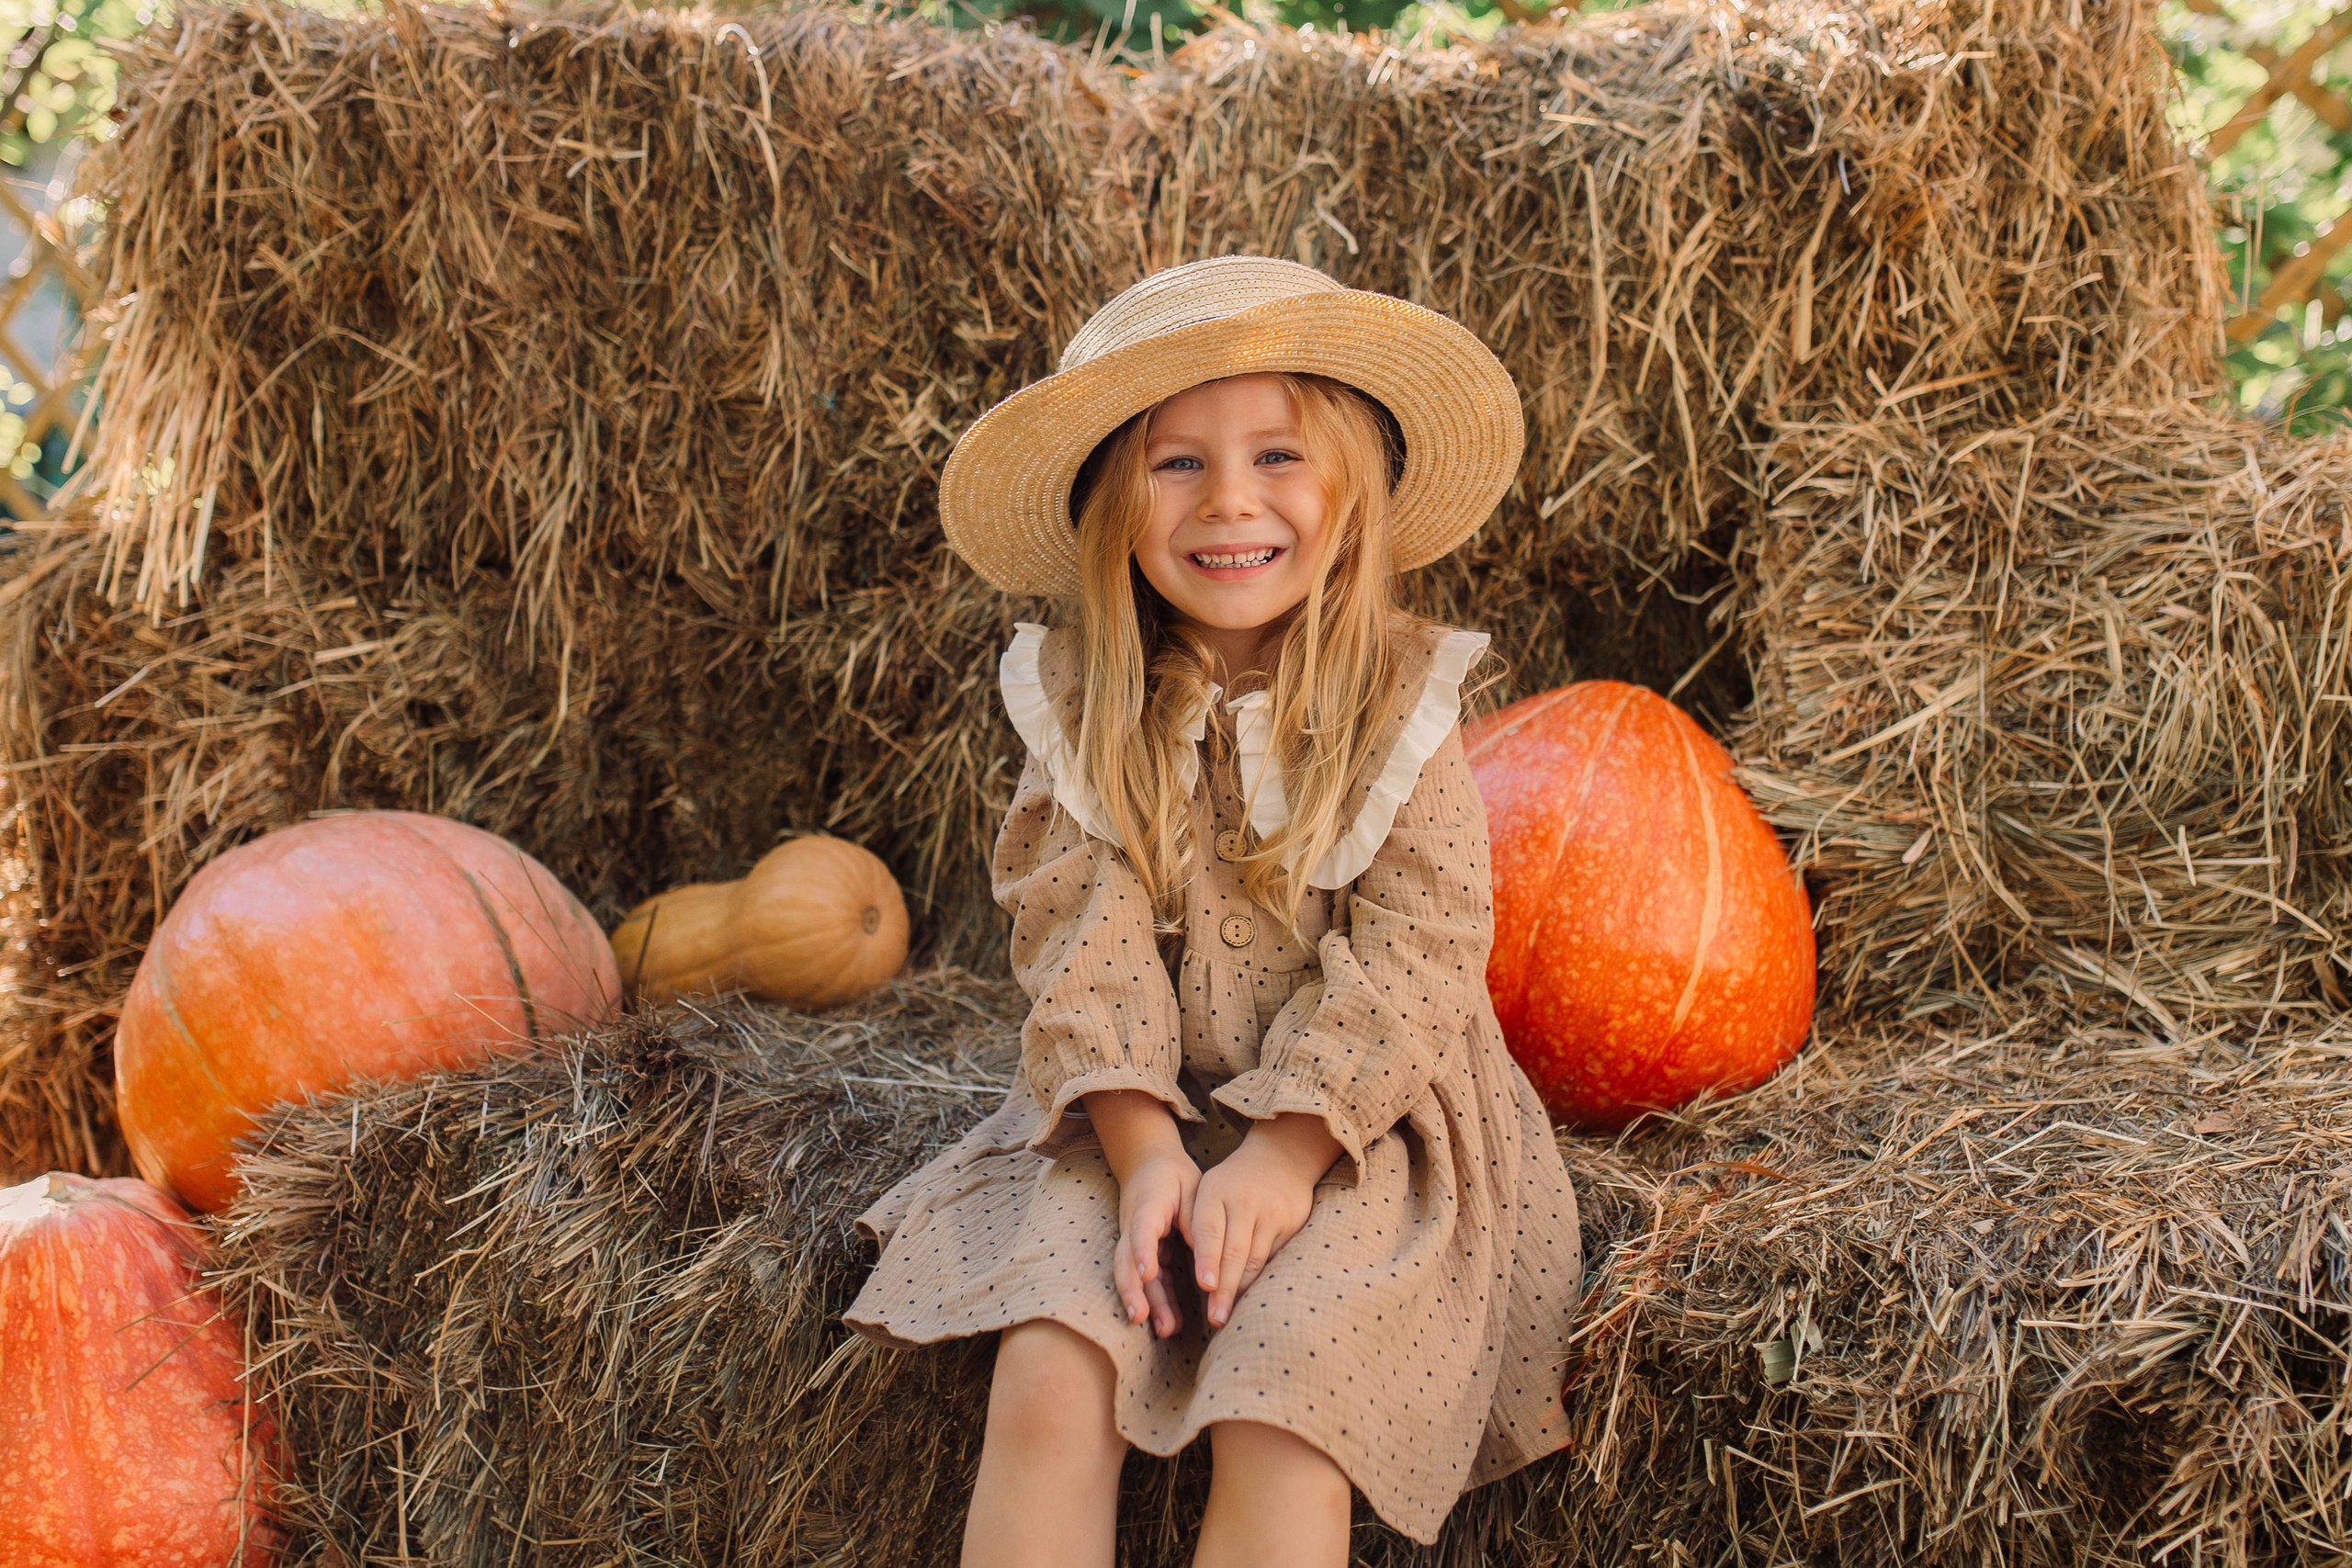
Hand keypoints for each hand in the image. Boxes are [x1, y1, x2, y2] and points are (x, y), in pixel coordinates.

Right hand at [1114, 1148, 1198, 1337]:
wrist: (1147, 1164)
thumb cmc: (1174, 1176)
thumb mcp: (1191, 1188)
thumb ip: (1196, 1219)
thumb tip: (1205, 1252)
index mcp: (1148, 1206)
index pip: (1141, 1230)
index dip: (1142, 1251)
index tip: (1147, 1272)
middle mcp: (1134, 1227)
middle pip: (1127, 1261)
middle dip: (1133, 1291)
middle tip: (1141, 1317)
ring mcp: (1135, 1242)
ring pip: (1134, 1276)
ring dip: (1146, 1303)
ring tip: (1164, 1330)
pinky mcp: (1143, 1254)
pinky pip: (1148, 1280)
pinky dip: (1156, 1301)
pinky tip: (1170, 1324)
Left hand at [1184, 1113, 1342, 1328]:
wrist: (1282, 1157)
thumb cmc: (1234, 1183)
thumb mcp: (1210, 1190)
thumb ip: (1198, 1224)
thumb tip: (1196, 1270)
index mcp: (1216, 1192)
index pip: (1210, 1231)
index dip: (1207, 1260)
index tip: (1205, 1286)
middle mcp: (1245, 1202)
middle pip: (1234, 1252)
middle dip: (1224, 1288)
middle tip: (1215, 1318)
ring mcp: (1271, 1213)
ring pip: (1255, 1259)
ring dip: (1242, 1290)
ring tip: (1229, 1314)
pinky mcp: (1291, 1224)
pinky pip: (1273, 1258)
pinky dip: (1260, 1279)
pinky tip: (1250, 1296)